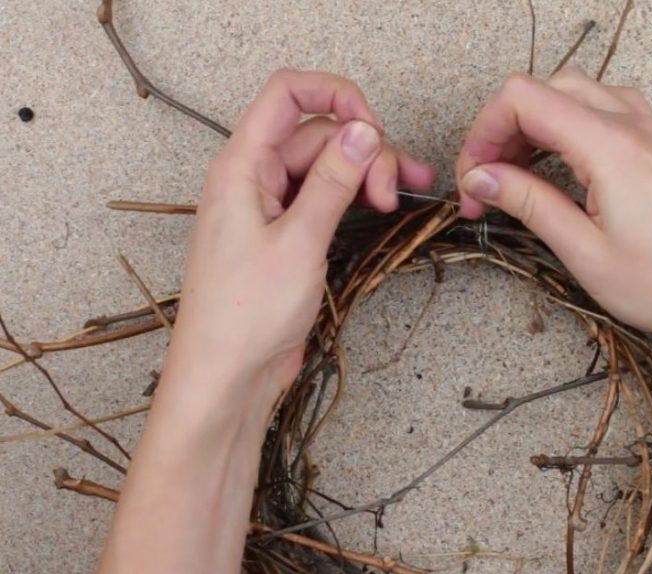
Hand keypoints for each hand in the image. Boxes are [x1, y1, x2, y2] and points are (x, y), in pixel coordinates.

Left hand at [167, 70, 432, 403]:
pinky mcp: (287, 234)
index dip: (336, 95)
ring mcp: (271, 206)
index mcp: (242, 165)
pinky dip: (354, 197)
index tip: (374, 127)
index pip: (287, 94)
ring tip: (399, 196)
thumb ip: (332, 181)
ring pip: (326, 166)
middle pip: (318, 134)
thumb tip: (363, 131)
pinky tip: (384, 205)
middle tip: (392, 189)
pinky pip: (324, 197)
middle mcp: (254, 178)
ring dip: (366, 173)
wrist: (227, 376)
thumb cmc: (243, 315)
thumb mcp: (298, 240)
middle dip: (363, 150)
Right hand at [454, 67, 651, 347]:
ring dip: (532, 127)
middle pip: (543, 89)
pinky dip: (563, 129)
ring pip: (570, 94)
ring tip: (514, 177)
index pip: (523, 99)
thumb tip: (479, 177)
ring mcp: (646, 130)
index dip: (484, 131)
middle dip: (502, 129)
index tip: (473, 177)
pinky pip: (598, 110)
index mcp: (609, 146)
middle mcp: (630, 124)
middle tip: (487, 181)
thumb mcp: (581, 250)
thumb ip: (527, 202)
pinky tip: (554, 168)